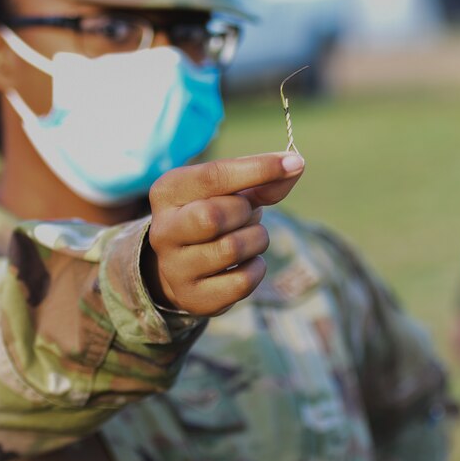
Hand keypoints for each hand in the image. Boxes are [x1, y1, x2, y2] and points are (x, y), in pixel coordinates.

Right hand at [143, 152, 305, 315]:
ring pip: (231, 249)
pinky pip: (241, 282)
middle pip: (213, 216)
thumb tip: (297, 165)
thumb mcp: (228, 192)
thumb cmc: (211, 217)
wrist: (182, 267)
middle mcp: (163, 231)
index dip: (257, 169)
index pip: (213, 176)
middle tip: (248, 214)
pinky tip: (248, 262)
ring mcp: (175, 268)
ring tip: (249, 237)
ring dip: (256, 239)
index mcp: (168, 192)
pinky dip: (257, 268)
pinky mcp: (194, 298)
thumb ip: (261, 180)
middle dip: (245, 212)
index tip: (293, 162)